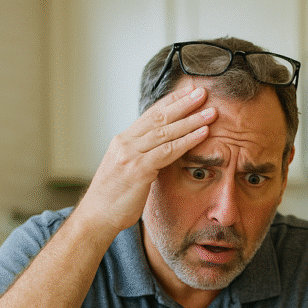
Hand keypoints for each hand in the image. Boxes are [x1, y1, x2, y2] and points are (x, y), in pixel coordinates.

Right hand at [77, 85, 215, 234]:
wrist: (97, 216)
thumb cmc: (115, 198)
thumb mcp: (128, 170)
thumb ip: (143, 156)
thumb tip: (162, 150)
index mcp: (123, 140)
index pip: (151, 114)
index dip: (171, 101)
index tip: (188, 91)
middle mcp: (126, 142)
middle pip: (159, 117)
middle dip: (183, 103)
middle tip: (203, 91)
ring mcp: (130, 154)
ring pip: (166, 131)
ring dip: (191, 120)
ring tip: (211, 111)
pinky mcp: (138, 169)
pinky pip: (167, 151)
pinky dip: (188, 141)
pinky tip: (203, 133)